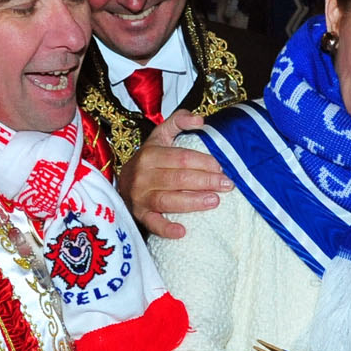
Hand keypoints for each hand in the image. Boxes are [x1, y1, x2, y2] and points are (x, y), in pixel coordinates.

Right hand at [115, 111, 233, 238]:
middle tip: (227, 184)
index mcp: (150, 154)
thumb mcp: (160, 136)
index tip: (221, 167)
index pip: (181, 158)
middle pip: (179, 178)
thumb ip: (178, 121)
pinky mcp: (140, 215)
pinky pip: (153, 223)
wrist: (123, 183)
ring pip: (169, 199)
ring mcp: (141, 196)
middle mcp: (143, 175)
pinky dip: (167, 228)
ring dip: (193, 201)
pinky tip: (182, 231)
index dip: (203, 162)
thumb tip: (200, 120)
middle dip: (206, 181)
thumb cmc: (149, 161)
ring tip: (214, 201)